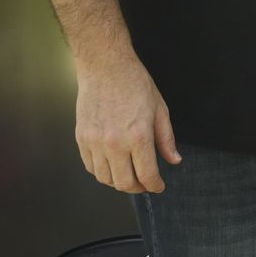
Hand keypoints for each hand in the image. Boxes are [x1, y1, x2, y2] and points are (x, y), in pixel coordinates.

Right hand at [75, 52, 181, 192]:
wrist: (105, 68)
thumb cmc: (135, 84)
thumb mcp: (160, 109)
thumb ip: (166, 139)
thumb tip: (174, 160)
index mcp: (138, 136)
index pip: (146, 175)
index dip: (155, 185)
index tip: (158, 186)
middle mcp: (114, 143)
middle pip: (123, 183)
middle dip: (137, 188)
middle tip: (145, 184)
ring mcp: (95, 142)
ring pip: (105, 178)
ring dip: (118, 182)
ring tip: (129, 175)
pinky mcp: (81, 139)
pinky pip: (90, 167)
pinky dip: (102, 171)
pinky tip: (112, 165)